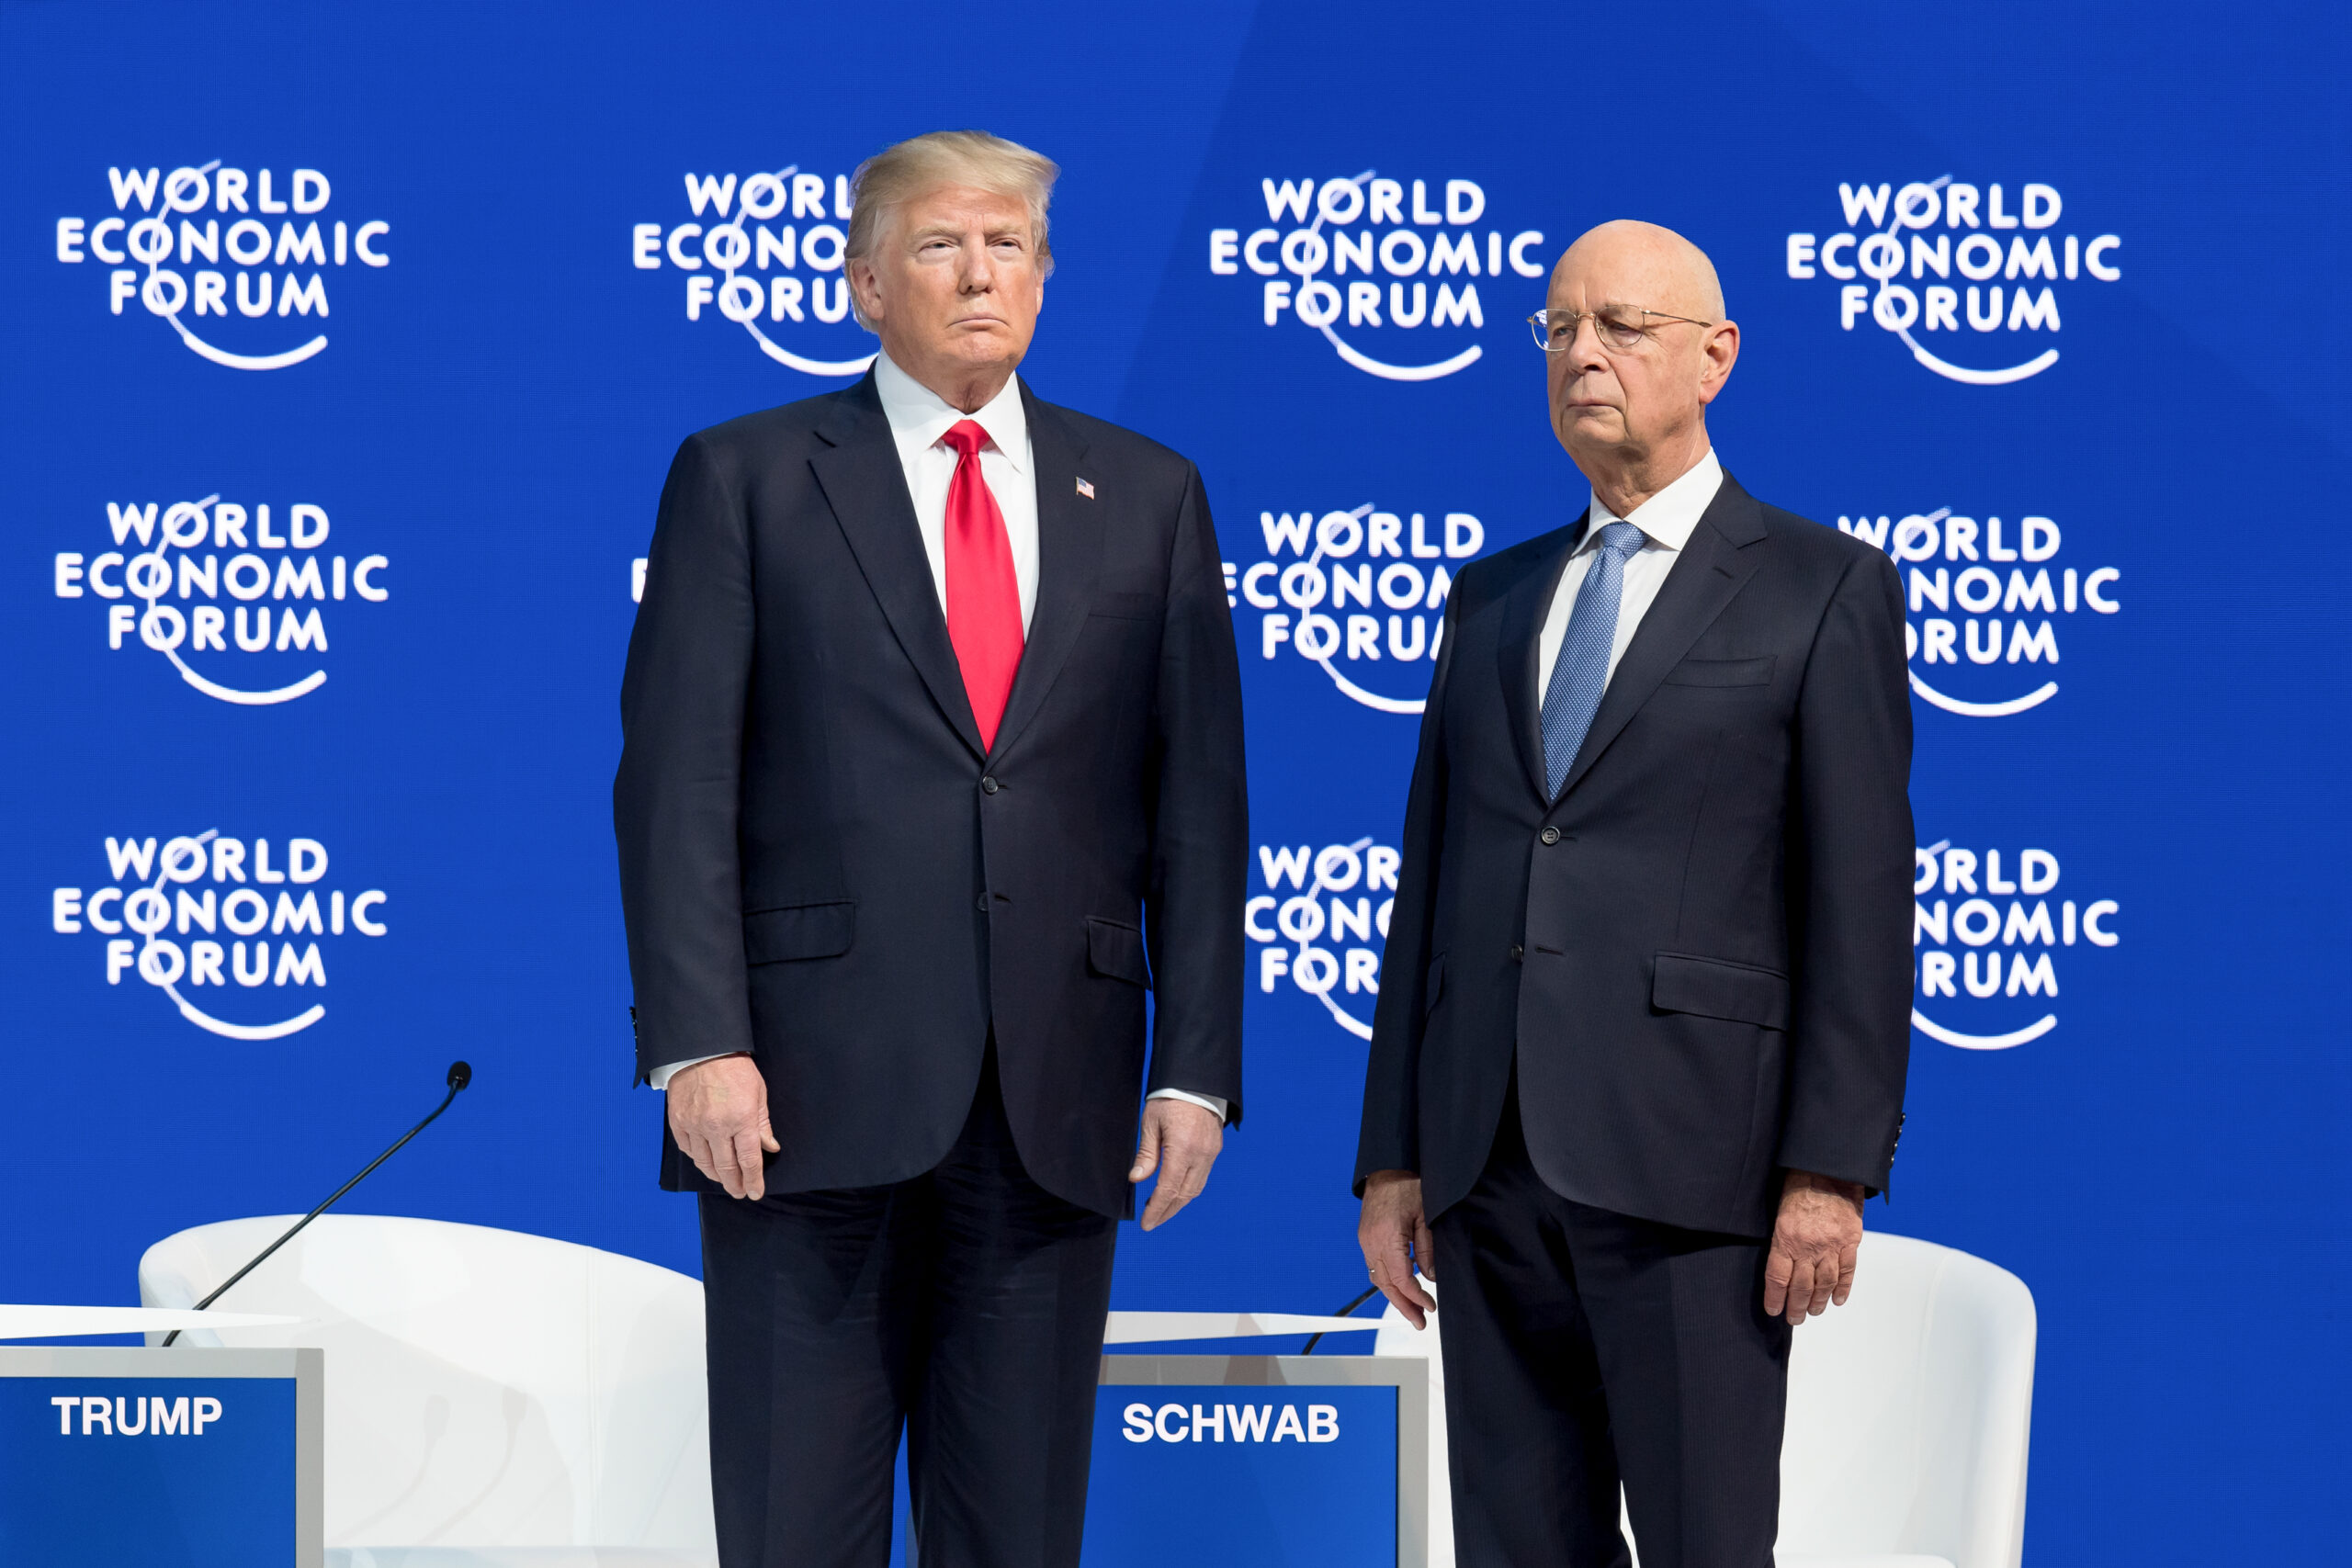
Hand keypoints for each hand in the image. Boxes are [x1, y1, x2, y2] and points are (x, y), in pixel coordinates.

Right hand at [666, 1054, 779, 1200]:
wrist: (702, 1049)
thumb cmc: (734, 1068)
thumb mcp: (758, 1092)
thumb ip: (763, 1124)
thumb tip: (770, 1148)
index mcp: (741, 1119)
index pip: (748, 1160)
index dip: (753, 1180)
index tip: (756, 1192)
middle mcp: (716, 1126)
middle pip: (726, 1168)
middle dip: (735, 1184)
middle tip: (740, 1192)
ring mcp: (694, 1125)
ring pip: (705, 1163)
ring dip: (716, 1176)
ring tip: (725, 1181)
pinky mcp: (678, 1122)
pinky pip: (688, 1150)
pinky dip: (698, 1160)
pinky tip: (706, 1163)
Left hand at [1129, 1098, 1223, 1229]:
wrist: (1198, 1080)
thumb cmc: (1170, 1098)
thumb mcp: (1151, 1122)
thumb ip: (1146, 1154)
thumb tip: (1136, 1179)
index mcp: (1183, 1148)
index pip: (1168, 1189)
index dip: (1156, 1209)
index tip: (1146, 1223)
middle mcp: (1201, 1155)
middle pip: (1184, 1195)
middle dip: (1167, 1211)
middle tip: (1151, 1222)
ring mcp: (1211, 1153)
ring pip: (1195, 1189)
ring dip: (1178, 1203)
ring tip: (1161, 1209)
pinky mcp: (1215, 1149)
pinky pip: (1202, 1177)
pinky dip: (1188, 1190)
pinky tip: (1175, 1191)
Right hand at [1357, 1171, 1436, 1328]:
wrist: (1387, 1167)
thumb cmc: (1407, 1185)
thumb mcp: (1426, 1216)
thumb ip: (1427, 1249)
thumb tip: (1430, 1277)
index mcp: (1388, 1236)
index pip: (1401, 1278)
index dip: (1416, 1296)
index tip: (1429, 1306)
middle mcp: (1372, 1242)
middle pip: (1385, 1284)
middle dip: (1403, 1306)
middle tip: (1419, 1321)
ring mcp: (1365, 1240)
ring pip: (1377, 1278)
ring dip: (1394, 1296)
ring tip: (1411, 1309)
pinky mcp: (1364, 1238)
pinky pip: (1373, 1266)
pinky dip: (1387, 1281)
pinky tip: (1400, 1286)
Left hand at [1763, 1169, 1864, 1323]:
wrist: (1830, 1167)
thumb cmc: (1799, 1182)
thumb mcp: (1779, 1208)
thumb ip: (1780, 1236)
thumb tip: (1777, 1260)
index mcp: (1785, 1237)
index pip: (1777, 1277)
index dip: (1775, 1297)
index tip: (1773, 1310)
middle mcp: (1808, 1246)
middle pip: (1801, 1286)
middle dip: (1796, 1306)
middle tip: (1794, 1319)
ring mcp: (1831, 1245)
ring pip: (1825, 1283)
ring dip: (1818, 1301)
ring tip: (1813, 1312)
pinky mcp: (1851, 1240)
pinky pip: (1847, 1270)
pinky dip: (1843, 1288)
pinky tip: (1837, 1300)